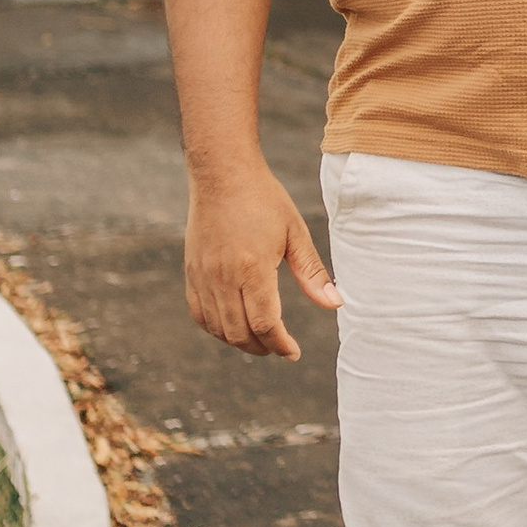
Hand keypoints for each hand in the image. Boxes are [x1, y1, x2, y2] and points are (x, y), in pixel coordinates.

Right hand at [184, 157, 341, 358]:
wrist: (222, 174)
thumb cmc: (264, 199)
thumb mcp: (295, 233)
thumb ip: (312, 273)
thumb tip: (335, 304)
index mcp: (252, 268)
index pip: (265, 323)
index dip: (280, 344)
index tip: (293, 352)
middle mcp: (223, 277)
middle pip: (239, 333)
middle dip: (262, 348)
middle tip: (280, 347)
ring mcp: (203, 276)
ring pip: (218, 328)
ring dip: (240, 341)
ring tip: (261, 339)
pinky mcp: (191, 272)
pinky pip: (199, 314)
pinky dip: (216, 328)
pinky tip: (233, 325)